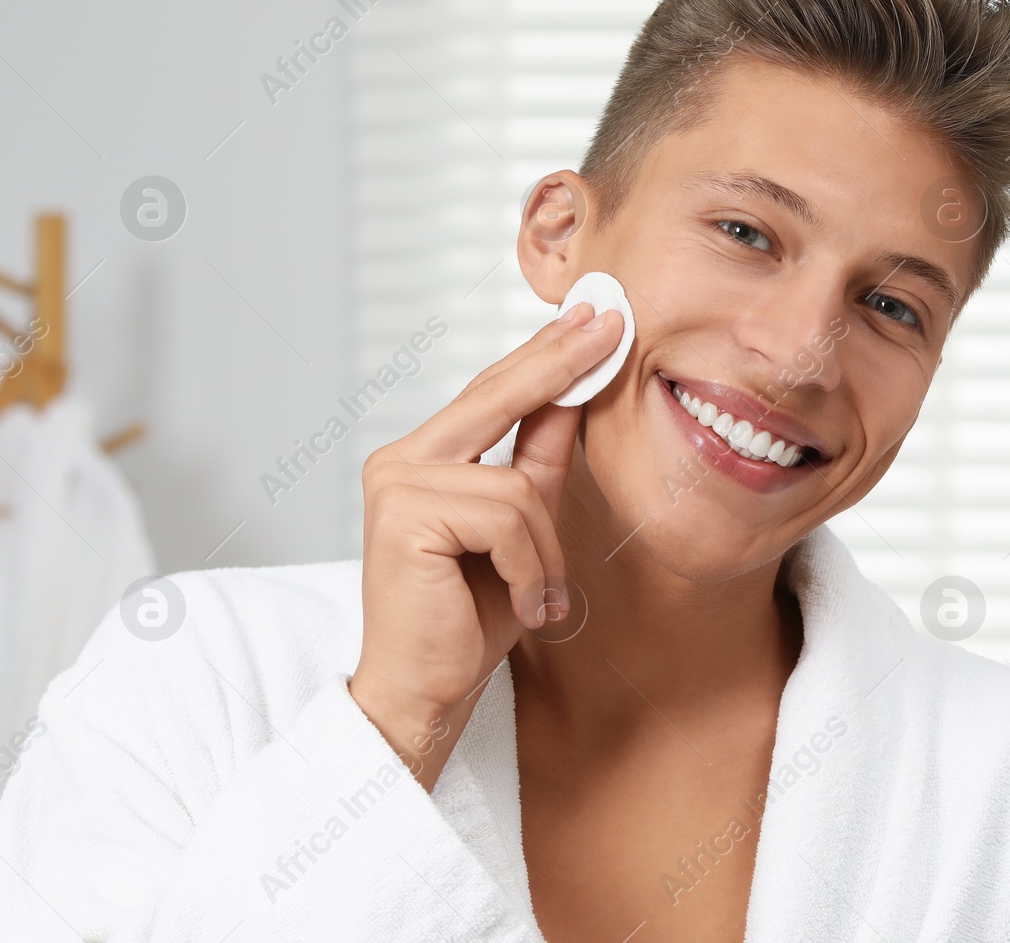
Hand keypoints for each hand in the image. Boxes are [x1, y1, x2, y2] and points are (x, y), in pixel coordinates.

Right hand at [348, 301, 621, 789]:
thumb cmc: (470, 616)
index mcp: (425, 458)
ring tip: (537, 593)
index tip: (596, 318)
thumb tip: (575, 393)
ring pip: (517, 486)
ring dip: (544, 551)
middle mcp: (401, 460)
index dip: (548, 355)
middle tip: (613, 324)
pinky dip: (529, 569)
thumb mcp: (524, 528)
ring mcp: (396, 484)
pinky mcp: (405, 517)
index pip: (495, 393)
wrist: (427, 691)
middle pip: (498, 397)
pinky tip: (519, 605)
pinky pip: (506, 519)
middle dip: (562, 365)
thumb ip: (540, 460)